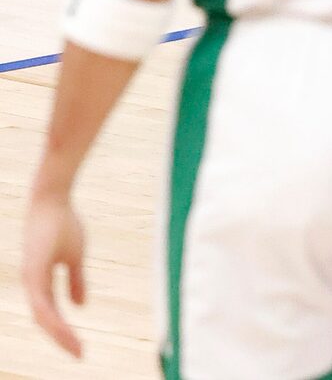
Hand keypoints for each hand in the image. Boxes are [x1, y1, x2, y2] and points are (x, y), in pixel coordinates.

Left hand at [23, 189, 85, 358]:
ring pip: (42, 317)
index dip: (63, 331)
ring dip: (59, 334)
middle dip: (61, 339)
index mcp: (40, 281)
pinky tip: (67, 328)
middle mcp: (32, 284)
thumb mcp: (74, 255)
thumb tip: (79, 306)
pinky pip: (42, 304)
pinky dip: (54, 319)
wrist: (53, 196)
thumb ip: (75, 280)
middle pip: (44, 321)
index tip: (81, 347)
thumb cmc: (62, 221)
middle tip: (80, 355)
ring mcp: (30, 279)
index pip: (50, 314)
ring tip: (76, 348)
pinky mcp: (33, 273)